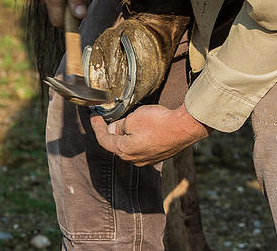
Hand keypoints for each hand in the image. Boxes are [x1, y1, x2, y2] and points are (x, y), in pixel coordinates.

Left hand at [90, 104, 210, 166]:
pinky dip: (136, 138)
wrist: (183, 128)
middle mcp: (134, 159)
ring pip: (129, 147)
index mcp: (125, 150)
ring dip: (124, 136)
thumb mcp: (133, 118)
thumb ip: (120, 126)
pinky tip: (140, 129)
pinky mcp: (157, 156)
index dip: (96, 127)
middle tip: (106, 119)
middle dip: (110, 132)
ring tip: (124, 122)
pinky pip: (141, 148)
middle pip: (116, 145)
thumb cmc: (158, 122)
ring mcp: (146, 160)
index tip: (93, 117)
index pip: (104, 140)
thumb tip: (113, 130)